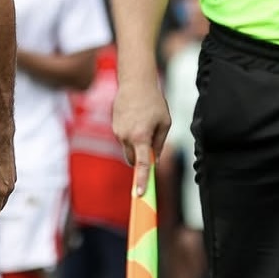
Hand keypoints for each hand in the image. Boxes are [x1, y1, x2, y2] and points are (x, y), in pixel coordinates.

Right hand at [112, 77, 170, 195]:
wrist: (135, 83)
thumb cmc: (154, 103)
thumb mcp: (164, 123)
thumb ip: (159, 143)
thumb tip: (155, 160)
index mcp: (141, 137)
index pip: (142, 164)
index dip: (142, 180)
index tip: (140, 194)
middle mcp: (126, 137)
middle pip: (132, 160)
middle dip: (141, 161)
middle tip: (151, 149)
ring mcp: (118, 132)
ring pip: (128, 149)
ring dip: (136, 145)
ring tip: (145, 124)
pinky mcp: (114, 127)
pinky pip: (124, 138)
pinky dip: (131, 135)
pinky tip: (136, 118)